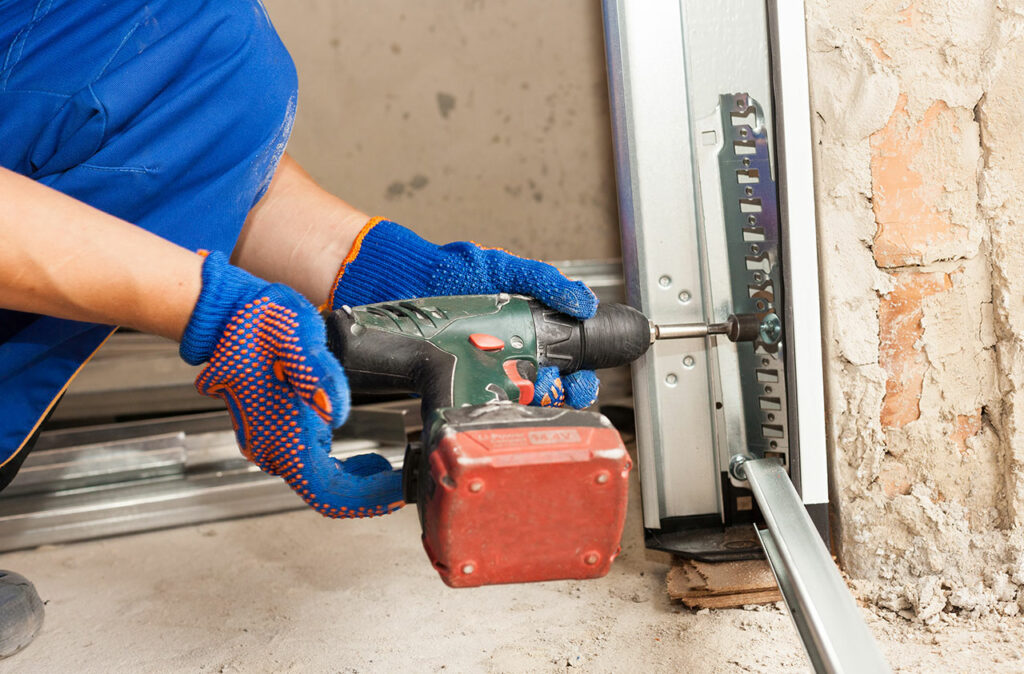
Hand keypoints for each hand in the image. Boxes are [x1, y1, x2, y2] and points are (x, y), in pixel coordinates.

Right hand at [180, 251, 401, 516]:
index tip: (397, 492)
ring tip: (387, 469)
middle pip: (324, 494)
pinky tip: (362, 459)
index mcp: (279, 433)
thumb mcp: (295, 335)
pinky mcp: (273, 434)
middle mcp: (270, 447)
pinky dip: (341, 472)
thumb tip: (333, 411)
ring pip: (317, 483)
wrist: (227, 315)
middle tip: (402, 479)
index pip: (326, 491)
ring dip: (354, 484)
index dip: (365, 499)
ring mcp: (269, 443)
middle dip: (366, 494)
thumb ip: (316, 372)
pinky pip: (310, 467)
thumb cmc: (260, 322)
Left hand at [326, 218, 599, 408]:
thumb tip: (584, 301)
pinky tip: (499, 409)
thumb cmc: (447, 270)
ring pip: (518, 403)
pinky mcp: (455, 385)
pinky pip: (480, 408)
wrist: (395, 280)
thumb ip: (543, 280)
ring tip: (532, 398)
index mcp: (527, 330)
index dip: (580, 377)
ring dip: (531, 407)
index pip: (566, 362)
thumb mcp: (503, 269)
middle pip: (548, 391)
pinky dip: (493, 414)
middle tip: (561, 393)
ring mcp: (481, 373)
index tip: (583, 380)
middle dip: (562, 397)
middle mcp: (508, 356)